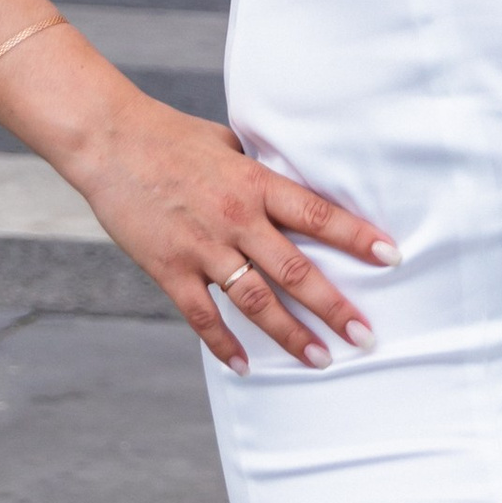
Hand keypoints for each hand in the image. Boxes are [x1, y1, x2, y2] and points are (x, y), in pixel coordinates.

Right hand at [61, 85, 396, 371]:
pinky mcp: (169, 269)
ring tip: (321, 360)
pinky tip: (246, 366)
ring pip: (256, 300)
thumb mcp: (228, 145)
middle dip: (334, 305)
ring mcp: (202, 247)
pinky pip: (203, 316)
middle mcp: (235, 218)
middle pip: (295, 268)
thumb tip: (293, 186)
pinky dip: (225, 344)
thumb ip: (259, 172)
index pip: (317, 214)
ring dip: (290, 334)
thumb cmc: (172, 136)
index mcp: (254, 182)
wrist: (111, 141)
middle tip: (366, 335)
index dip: (356, 236)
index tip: (390, 257)